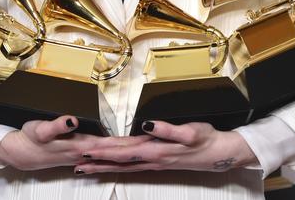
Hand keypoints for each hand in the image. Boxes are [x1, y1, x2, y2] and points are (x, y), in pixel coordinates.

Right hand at [0, 115, 152, 170]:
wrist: (20, 153)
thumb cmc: (31, 139)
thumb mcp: (40, 129)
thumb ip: (57, 125)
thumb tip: (73, 119)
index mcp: (81, 144)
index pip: (112, 144)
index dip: (131, 141)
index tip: (148, 139)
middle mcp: (86, 151)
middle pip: (118, 151)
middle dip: (139, 147)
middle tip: (160, 143)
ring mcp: (85, 154)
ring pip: (114, 154)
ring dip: (132, 151)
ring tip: (150, 148)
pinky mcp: (82, 153)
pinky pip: (105, 155)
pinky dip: (118, 155)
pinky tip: (126, 155)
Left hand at [74, 121, 257, 173]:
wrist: (219, 153)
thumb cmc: (204, 139)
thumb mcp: (188, 131)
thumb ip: (167, 129)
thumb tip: (147, 124)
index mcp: (155, 150)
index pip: (123, 151)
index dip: (104, 151)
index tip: (86, 150)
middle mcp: (151, 159)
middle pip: (118, 161)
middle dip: (96, 162)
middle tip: (76, 163)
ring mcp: (153, 162)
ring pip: (123, 166)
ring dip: (103, 167)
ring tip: (84, 169)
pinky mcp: (157, 162)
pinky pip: (132, 166)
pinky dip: (117, 167)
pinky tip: (109, 167)